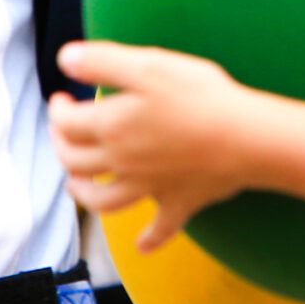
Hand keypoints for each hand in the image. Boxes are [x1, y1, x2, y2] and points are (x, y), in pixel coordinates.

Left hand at [49, 42, 266, 246]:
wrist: (246, 137)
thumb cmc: (201, 97)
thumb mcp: (149, 65)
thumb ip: (102, 62)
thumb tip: (65, 58)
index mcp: (111, 127)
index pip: (67, 124)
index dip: (57, 110)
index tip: (61, 99)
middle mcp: (122, 162)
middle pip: (75, 162)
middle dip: (61, 146)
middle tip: (62, 134)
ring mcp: (148, 187)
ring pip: (102, 200)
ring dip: (84, 194)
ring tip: (78, 185)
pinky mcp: (178, 202)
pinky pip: (160, 228)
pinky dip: (148, 239)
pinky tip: (142, 246)